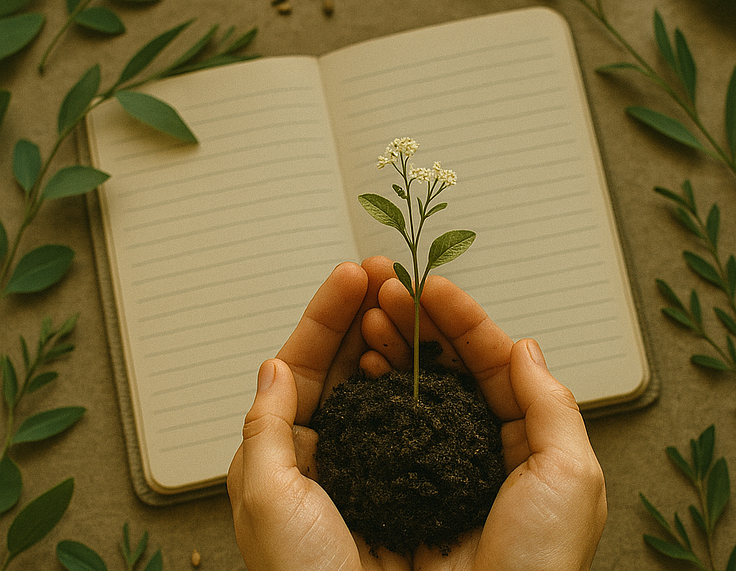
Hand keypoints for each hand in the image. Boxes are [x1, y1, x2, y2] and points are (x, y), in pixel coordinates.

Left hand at [227, 259, 411, 570]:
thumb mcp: (268, 502)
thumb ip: (265, 430)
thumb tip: (272, 367)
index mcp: (286, 450)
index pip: (303, 364)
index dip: (326, 315)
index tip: (352, 275)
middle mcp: (330, 448)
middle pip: (344, 362)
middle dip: (364, 312)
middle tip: (387, 272)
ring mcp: (372, 458)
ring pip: (380, 381)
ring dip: (393, 336)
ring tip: (409, 300)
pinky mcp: (410, 475)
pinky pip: (415, 414)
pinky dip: (422, 379)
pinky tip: (431, 355)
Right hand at [361, 258, 607, 570]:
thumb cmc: (537, 568)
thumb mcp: (571, 479)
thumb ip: (554, 406)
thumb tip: (526, 348)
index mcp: (522, 442)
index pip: (492, 362)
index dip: (463, 320)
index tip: (433, 287)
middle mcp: (474, 448)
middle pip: (445, 367)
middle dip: (418, 322)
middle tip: (390, 289)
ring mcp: (433, 463)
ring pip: (411, 386)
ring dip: (392, 344)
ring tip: (371, 313)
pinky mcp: (396, 483)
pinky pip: (383, 421)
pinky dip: (371, 386)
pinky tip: (361, 363)